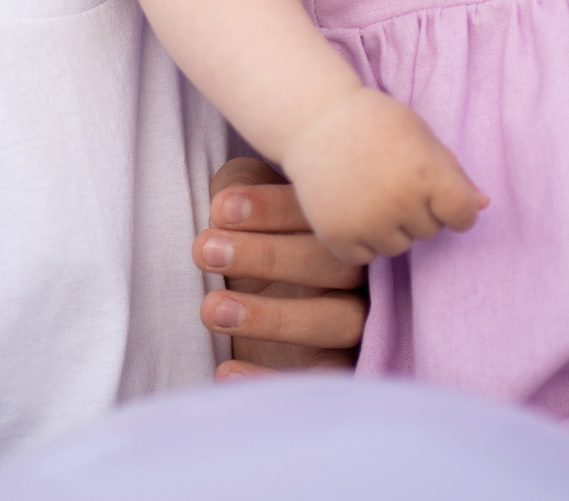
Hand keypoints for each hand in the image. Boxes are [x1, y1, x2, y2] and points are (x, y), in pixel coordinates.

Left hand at [197, 159, 366, 378]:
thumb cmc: (253, 235)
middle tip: (205, 250)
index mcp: (341, 228)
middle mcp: (364, 275)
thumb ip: (242, 188)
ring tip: (211, 309)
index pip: (322, 214)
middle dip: (269, 256)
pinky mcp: (341, 369)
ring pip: (338, 320)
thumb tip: (228, 200)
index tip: (219, 209)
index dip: (273, 209)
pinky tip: (224, 371)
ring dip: (273, 316)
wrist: (260, 293)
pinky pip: (323, 379)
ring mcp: (359, 323)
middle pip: (337, 266)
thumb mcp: (246, 202)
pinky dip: (273, 378)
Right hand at [277, 87, 485, 265]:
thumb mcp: (420, 136)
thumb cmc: (374, 122)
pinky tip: (351, 208)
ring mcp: (366, 222)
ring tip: (369, 193)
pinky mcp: (337, 236)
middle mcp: (399, 201)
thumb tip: (483, 206)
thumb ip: (453, 172)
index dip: (457, 208)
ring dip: (390, 228)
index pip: (463, 216)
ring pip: (399, 247)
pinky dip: (361, 240)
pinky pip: (365, 257)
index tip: (441, 197)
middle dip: (418, 211)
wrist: (313, 119)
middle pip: (431, 232)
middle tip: (390, 179)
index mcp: (426, 173)